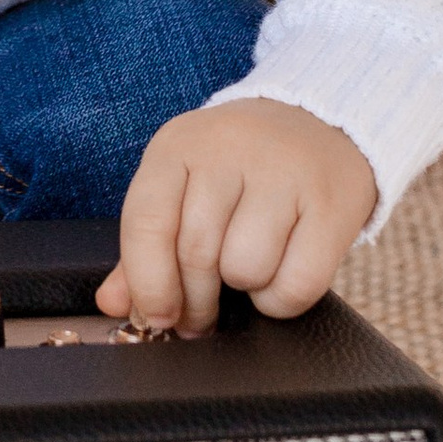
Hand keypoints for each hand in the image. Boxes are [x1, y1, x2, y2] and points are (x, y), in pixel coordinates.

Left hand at [98, 99, 376, 335]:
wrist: (321, 124)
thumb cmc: (239, 169)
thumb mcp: (184, 188)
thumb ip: (144, 248)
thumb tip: (112, 304)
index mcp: (179, 144)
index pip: (147, 222)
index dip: (148, 283)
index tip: (157, 318)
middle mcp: (230, 149)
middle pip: (196, 254)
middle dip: (195, 302)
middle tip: (200, 317)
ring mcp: (285, 173)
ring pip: (245, 269)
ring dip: (244, 290)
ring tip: (249, 269)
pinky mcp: (331, 203)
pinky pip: (296, 284)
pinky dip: (283, 299)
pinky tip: (282, 274)